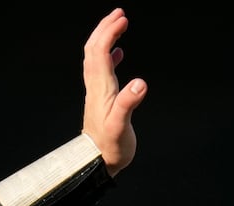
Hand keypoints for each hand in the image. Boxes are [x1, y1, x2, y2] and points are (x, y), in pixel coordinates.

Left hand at [81, 8, 145, 175]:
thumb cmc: (110, 148)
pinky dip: (109, 56)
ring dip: (105, 38)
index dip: (109, 33)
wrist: (97, 164)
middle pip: (93, 49)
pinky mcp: (102, 99)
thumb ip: (129, 103)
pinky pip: (102, 70)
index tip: (122, 20)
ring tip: (118, 25)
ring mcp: (96, 92)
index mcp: (100, 89)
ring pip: (95, 57)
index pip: (100, 52)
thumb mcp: (121, 127)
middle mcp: (95, 87)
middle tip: (119, 14)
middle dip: (105, 28)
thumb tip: (140, 82)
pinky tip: (119, 54)